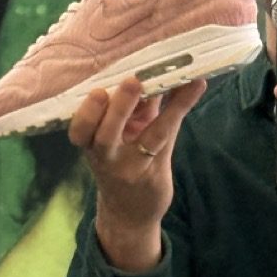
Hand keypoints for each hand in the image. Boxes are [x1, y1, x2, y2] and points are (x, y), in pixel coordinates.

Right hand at [69, 76, 206, 270]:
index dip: (85, 113)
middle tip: (132, 81)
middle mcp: (107, 156)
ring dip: (166, 109)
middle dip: (116, 109)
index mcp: (90, 143)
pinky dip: (182, 107)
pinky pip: (170, 135)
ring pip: (147, 138)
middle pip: (104, 135)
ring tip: (178, 81)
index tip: (96, 89)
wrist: (130, 214)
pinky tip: (196, 86)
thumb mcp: (120, 134)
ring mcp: (133, 166)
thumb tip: (146, 62)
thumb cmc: (123, 164)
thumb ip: (132, 105)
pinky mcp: (157, 171)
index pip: (80, 129)